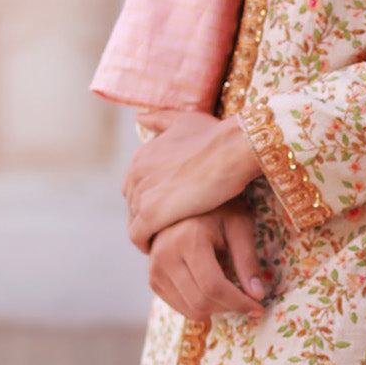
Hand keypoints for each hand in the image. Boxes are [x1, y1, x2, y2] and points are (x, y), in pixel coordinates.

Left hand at [123, 110, 261, 251]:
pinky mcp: (151, 214)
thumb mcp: (185, 120)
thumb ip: (161, 118)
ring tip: (169, 241)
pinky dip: (147, 244)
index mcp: (142, 155)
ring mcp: (142, 194)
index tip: (168, 207)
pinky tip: (163, 248)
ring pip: (135, 222)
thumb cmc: (217, 135)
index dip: (150, 198)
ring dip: (150, 232)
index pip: (133, 186)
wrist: (233, 149)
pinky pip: (138, 237)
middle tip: (170, 227)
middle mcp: (136, 173)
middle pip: (132, 205)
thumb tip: (141, 116)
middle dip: (148, 216)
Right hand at [148, 206, 266, 322]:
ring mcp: (155, 268)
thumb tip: (256, 295)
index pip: (213, 286)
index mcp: (187, 238)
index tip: (258, 308)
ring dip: (216, 308)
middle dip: (230, 307)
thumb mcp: (239, 226)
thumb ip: (247, 260)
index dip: (238, 302)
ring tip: (230, 292)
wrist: (184, 202)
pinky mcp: (153, 278)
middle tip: (248, 301)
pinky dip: (200, 306)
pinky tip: (212, 290)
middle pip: (201, 301)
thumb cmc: (218, 210)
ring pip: (190, 309)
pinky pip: (179, 307)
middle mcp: (165, 254)